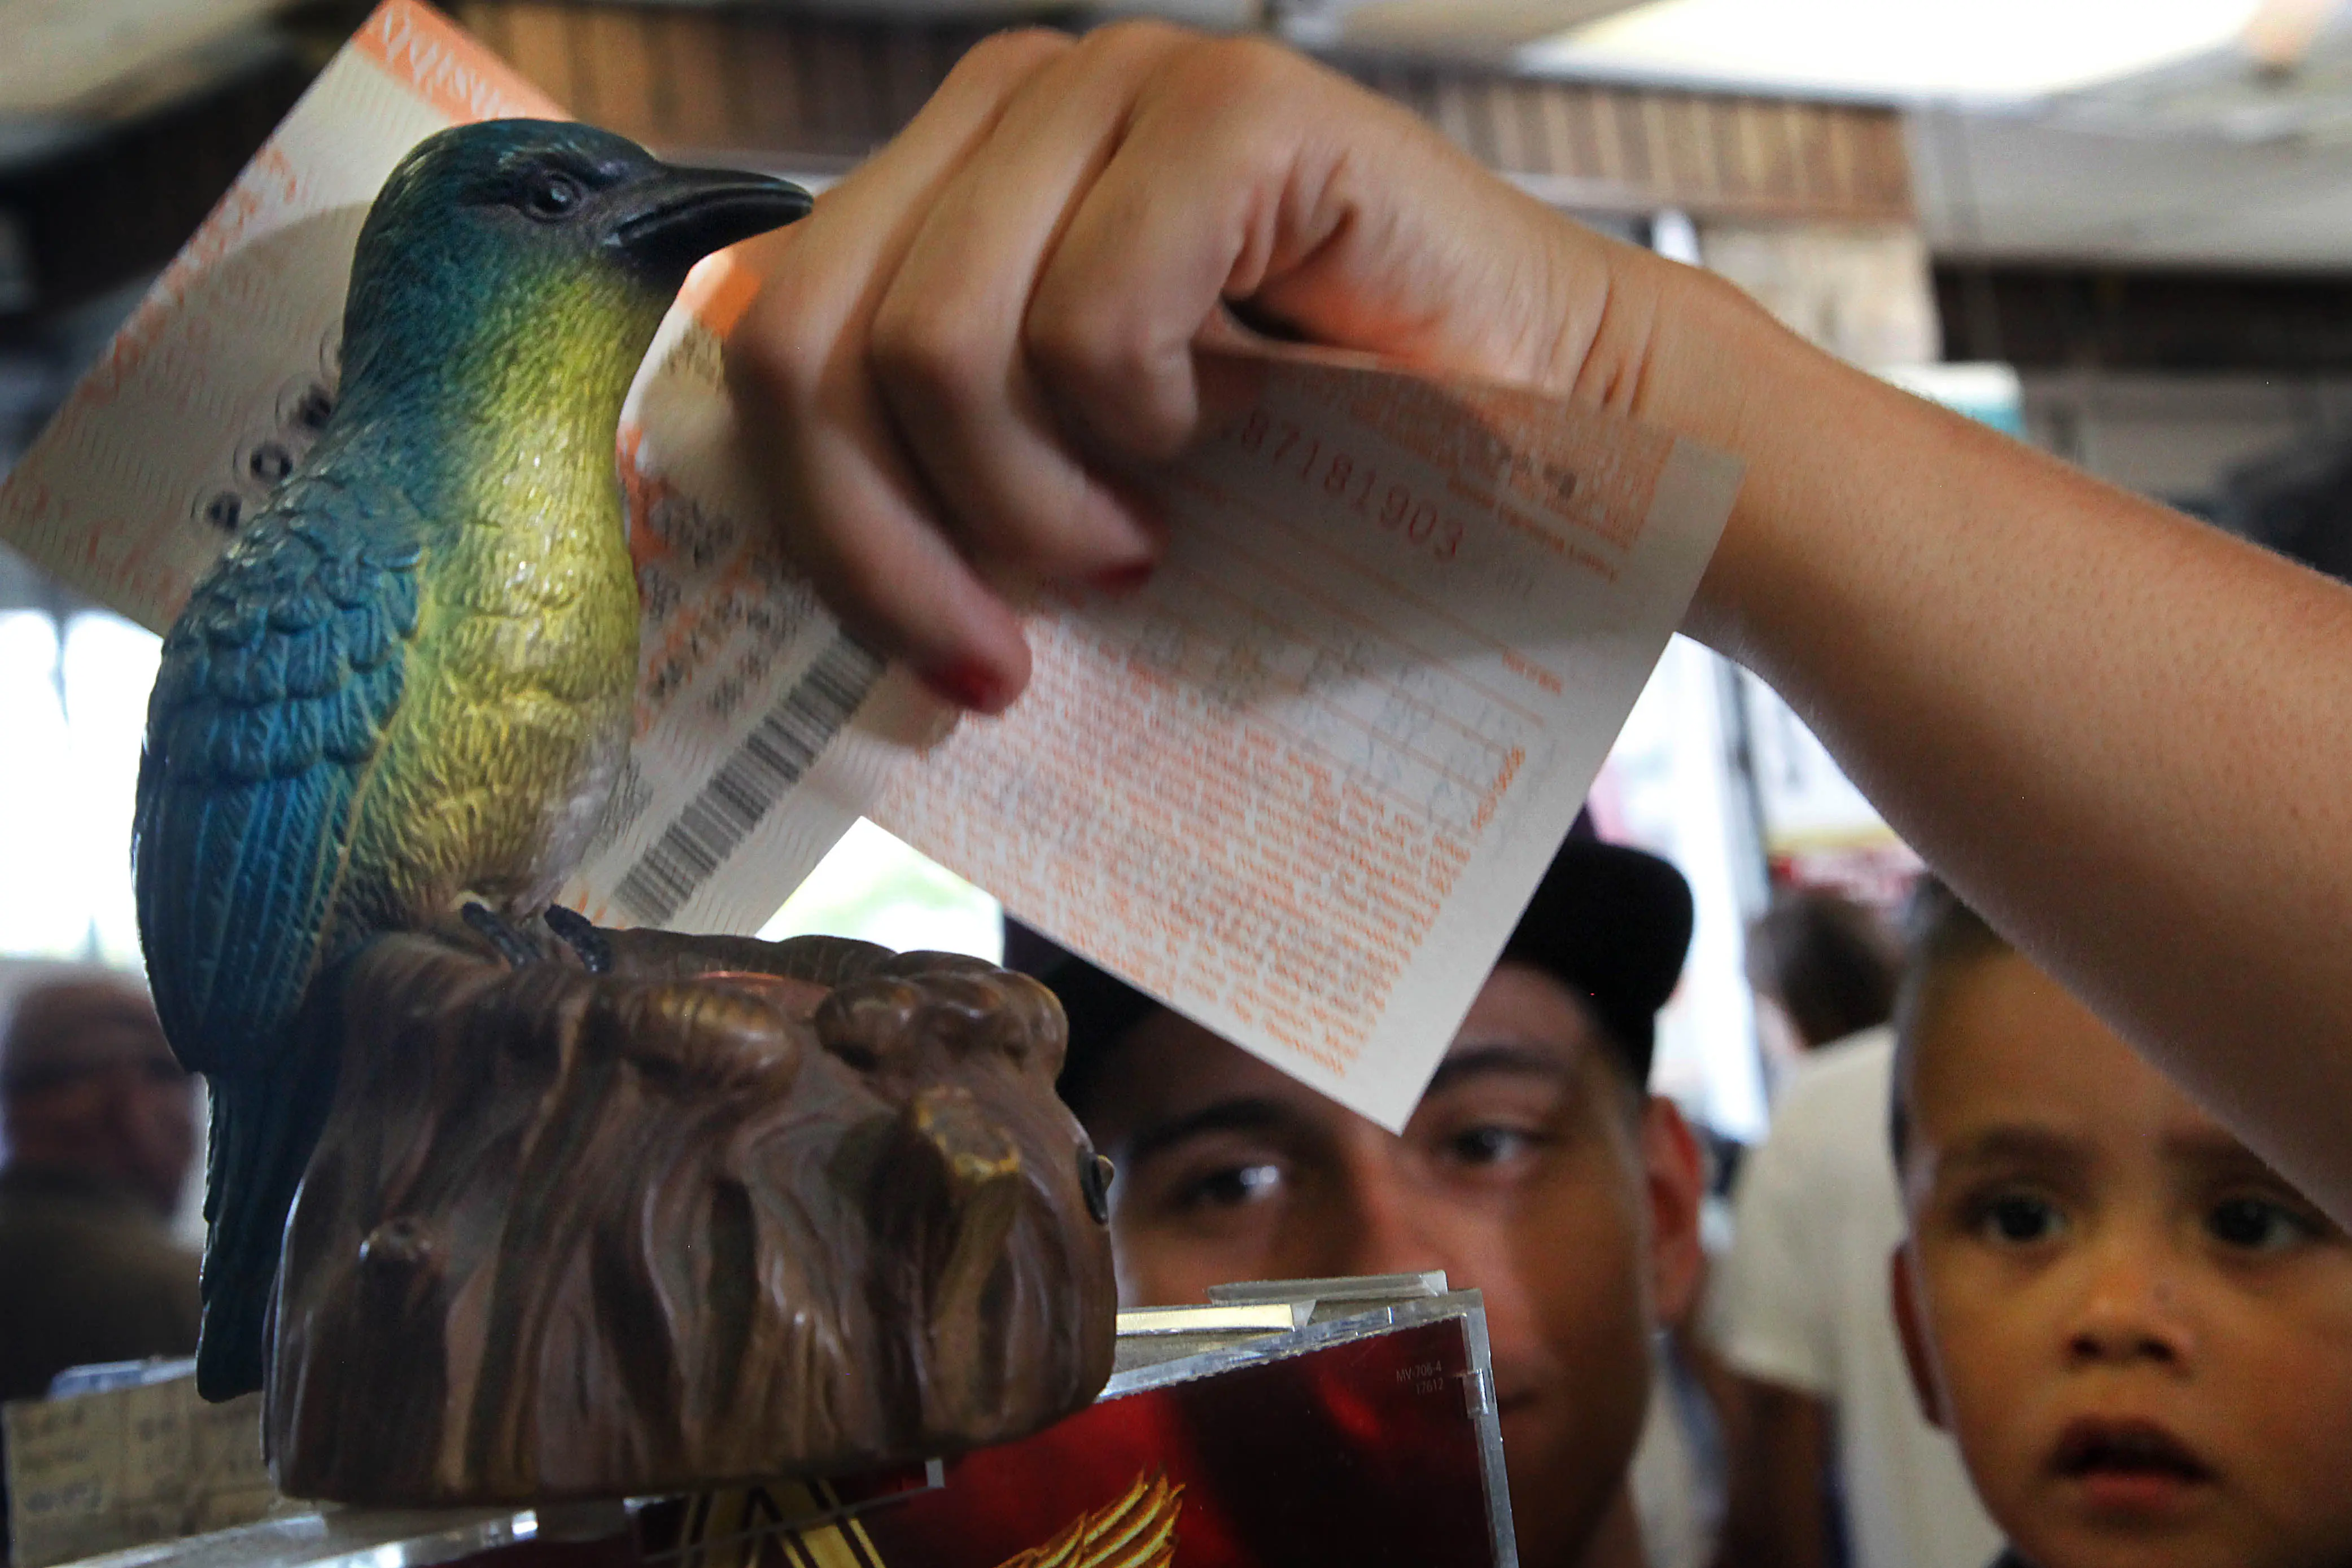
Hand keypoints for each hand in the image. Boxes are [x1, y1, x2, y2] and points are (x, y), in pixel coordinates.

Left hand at [727, 22, 1724, 710]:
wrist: (1542, 434)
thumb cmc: (1307, 471)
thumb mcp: (1071, 478)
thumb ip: (935, 472)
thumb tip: (793, 565)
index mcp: (946, 183)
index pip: (769, 337)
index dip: (814, 523)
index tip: (922, 657)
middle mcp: (1007, 107)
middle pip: (812, 340)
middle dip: (888, 542)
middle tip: (1000, 656)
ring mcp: (1115, 86)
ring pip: (935, 342)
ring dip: (1032, 505)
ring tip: (1137, 547)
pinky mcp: (1228, 109)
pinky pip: (1092, 320)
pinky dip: (1147, 422)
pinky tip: (1218, 432)